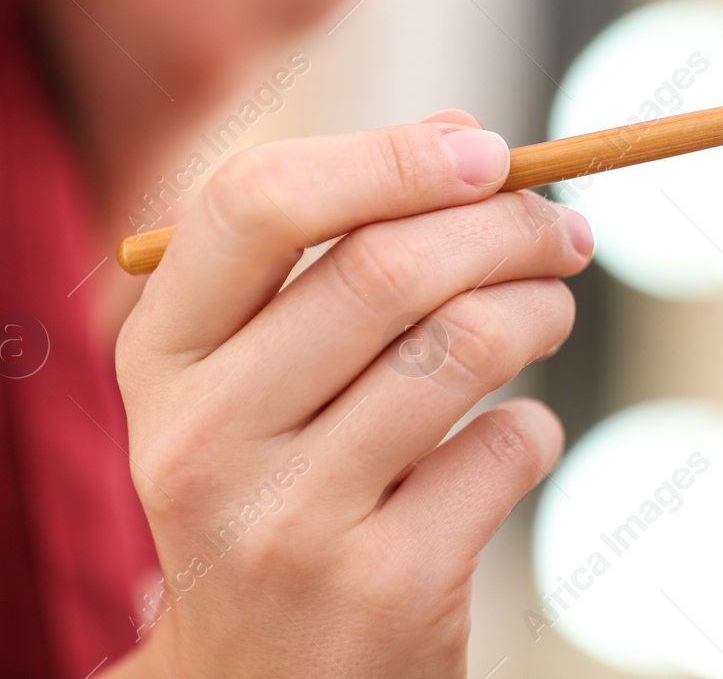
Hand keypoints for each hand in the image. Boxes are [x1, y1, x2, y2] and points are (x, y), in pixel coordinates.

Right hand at [108, 112, 591, 676]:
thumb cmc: (275, 485)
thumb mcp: (253, 376)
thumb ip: (334, 247)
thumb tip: (461, 135)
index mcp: (161, 358)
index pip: (255, 202)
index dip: (389, 157)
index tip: (487, 152)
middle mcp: (201, 437)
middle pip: (388, 267)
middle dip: (509, 226)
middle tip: (562, 230)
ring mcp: (288, 521)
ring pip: (466, 346)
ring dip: (541, 308)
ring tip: (551, 310)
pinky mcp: (383, 587)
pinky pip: (508, 447)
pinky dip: (536, 425)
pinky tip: (510, 436)